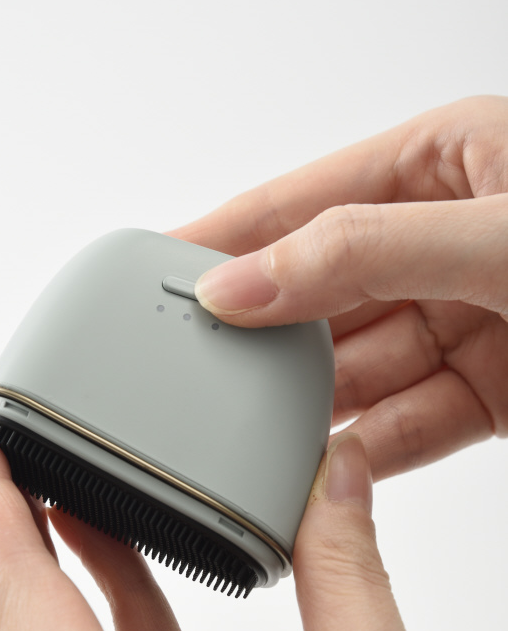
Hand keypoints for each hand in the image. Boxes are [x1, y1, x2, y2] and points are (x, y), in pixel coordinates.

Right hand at [176, 95, 507, 479]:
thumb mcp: (494, 232)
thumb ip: (361, 252)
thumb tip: (244, 283)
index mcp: (443, 163)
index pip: (305, 201)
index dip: (228, 238)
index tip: (156, 271)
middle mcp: (444, 241)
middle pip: (324, 296)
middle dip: (267, 337)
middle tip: (199, 368)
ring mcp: (468, 318)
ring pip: (360, 369)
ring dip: (309, 404)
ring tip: (251, 431)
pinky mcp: (490, 392)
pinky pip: (409, 424)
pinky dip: (364, 452)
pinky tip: (319, 467)